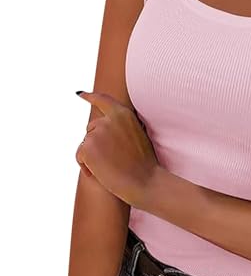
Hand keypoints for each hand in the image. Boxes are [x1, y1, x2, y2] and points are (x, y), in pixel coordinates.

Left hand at [75, 90, 159, 208]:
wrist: (145, 181)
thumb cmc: (144, 164)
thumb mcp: (137, 135)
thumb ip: (120, 127)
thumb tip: (101, 127)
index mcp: (123, 114)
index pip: (102, 100)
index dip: (90, 96)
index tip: (80, 94)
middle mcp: (109, 119)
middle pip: (91, 129)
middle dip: (96, 143)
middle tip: (113, 159)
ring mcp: (98, 132)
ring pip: (85, 144)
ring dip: (92, 157)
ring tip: (110, 167)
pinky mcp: (88, 147)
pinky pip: (80, 156)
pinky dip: (86, 166)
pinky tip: (100, 173)